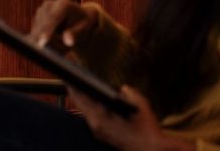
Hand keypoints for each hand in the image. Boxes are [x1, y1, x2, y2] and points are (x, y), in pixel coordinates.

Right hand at [27, 0, 97, 52]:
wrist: (78, 16)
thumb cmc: (84, 22)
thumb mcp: (85, 28)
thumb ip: (75, 34)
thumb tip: (67, 41)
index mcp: (63, 4)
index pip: (53, 18)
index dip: (47, 31)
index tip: (43, 43)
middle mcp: (48, 5)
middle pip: (42, 28)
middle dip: (50, 43)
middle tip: (63, 53)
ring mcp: (40, 12)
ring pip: (38, 35)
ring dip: (50, 45)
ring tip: (64, 46)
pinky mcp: (35, 20)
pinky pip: (36, 38)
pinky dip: (46, 44)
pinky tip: (57, 43)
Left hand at [69, 85, 194, 150]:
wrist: (150, 150)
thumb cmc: (146, 129)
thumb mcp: (140, 104)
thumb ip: (129, 92)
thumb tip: (122, 88)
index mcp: (100, 119)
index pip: (81, 98)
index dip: (74, 85)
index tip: (70, 75)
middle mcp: (96, 126)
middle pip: (80, 104)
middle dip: (76, 90)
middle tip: (72, 77)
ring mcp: (98, 132)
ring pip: (86, 111)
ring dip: (83, 99)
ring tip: (81, 85)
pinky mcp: (102, 135)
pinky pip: (92, 117)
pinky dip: (91, 107)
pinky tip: (94, 100)